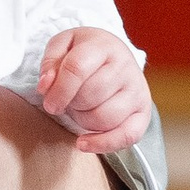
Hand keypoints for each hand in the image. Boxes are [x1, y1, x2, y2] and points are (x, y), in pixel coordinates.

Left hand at [34, 24, 152, 154]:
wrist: (115, 55)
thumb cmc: (84, 53)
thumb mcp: (62, 46)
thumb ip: (50, 63)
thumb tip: (45, 86)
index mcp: (103, 46)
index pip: (77, 69)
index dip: (58, 90)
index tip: (49, 103)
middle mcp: (125, 66)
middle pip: (90, 96)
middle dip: (71, 104)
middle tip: (68, 101)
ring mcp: (137, 89)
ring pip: (104, 118)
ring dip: (83, 121)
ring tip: (80, 110)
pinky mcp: (143, 111)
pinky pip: (127, 136)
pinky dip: (103, 144)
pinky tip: (83, 143)